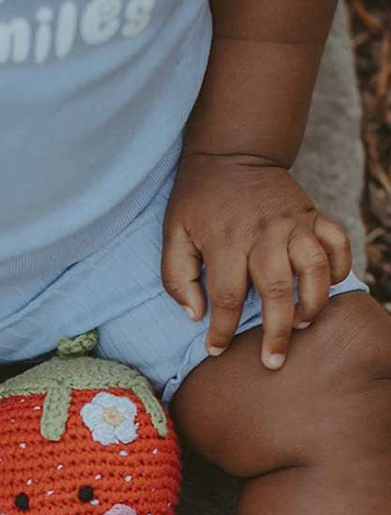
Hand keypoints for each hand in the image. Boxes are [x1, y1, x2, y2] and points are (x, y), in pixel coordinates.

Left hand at [161, 153, 351, 368]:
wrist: (231, 153)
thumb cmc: (198, 201)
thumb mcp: (173, 234)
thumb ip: (177, 277)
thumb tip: (195, 315)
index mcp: (226, 242)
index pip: (228, 298)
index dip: (222, 330)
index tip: (217, 350)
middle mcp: (264, 234)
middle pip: (277, 291)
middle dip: (276, 332)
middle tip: (273, 361)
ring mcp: (293, 223)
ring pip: (314, 269)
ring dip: (313, 302)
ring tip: (303, 324)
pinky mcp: (312, 214)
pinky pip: (337, 241)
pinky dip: (340, 266)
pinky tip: (329, 286)